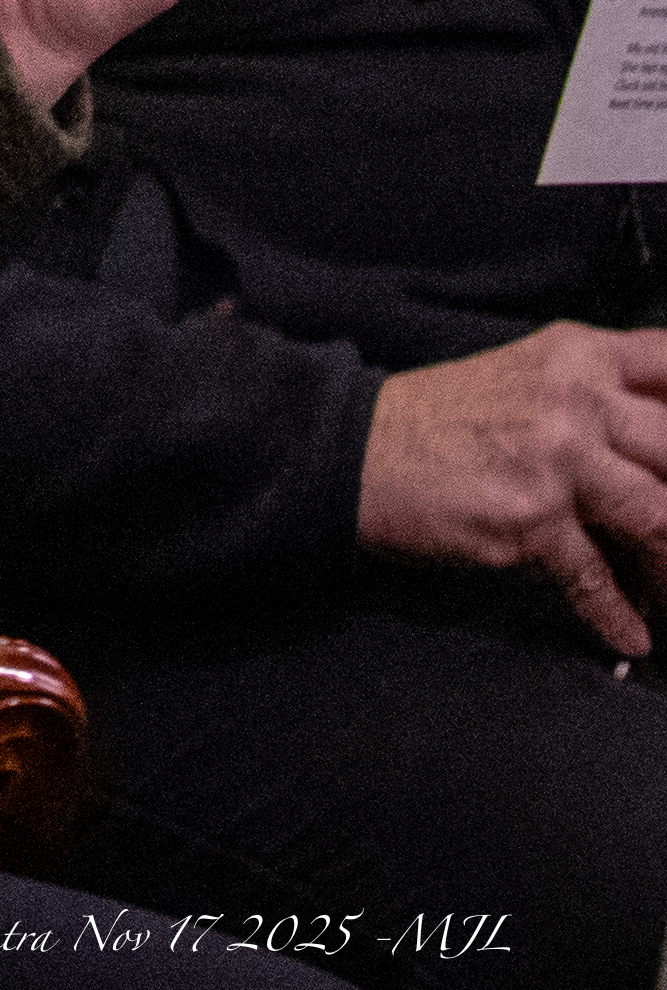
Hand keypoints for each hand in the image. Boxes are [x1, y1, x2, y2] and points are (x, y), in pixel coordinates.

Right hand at [359, 320, 666, 650]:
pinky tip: (631, 634)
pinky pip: (595, 576)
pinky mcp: (531, 517)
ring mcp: (556, 458)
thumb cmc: (441, 419)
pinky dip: (617, 614)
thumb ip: (600, 397)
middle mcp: (576, 397)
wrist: (353, 448)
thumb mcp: (527, 378)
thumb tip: (662, 452)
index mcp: (577, 355)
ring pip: (658, 518)